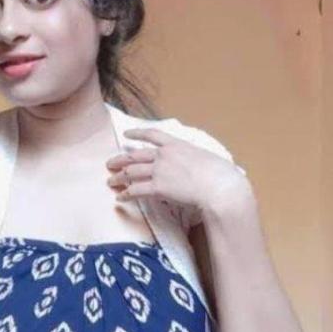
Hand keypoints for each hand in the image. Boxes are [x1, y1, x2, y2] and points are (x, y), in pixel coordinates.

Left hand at [105, 127, 246, 211]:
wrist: (219, 186)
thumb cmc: (221, 174)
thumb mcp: (206, 157)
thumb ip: (194, 158)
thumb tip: (196, 165)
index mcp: (177, 144)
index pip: (152, 134)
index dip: (137, 133)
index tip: (126, 134)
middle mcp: (164, 155)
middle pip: (135, 155)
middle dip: (120, 159)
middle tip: (110, 163)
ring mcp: (159, 171)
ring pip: (131, 172)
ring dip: (119, 177)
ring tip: (110, 181)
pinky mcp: (158, 188)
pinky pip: (136, 190)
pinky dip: (126, 194)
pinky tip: (120, 198)